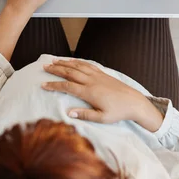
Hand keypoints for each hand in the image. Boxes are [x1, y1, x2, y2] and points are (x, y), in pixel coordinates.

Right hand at [42, 59, 163, 131]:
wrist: (134, 102)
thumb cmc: (118, 112)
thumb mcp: (102, 118)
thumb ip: (85, 115)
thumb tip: (69, 113)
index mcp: (89, 92)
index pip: (67, 86)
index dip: (54, 85)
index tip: (44, 84)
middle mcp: (91, 81)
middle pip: (70, 72)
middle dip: (56, 69)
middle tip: (45, 67)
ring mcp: (97, 76)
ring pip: (77, 66)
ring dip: (65, 63)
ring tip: (54, 61)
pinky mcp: (102, 73)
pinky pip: (87, 65)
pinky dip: (77, 61)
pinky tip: (71, 61)